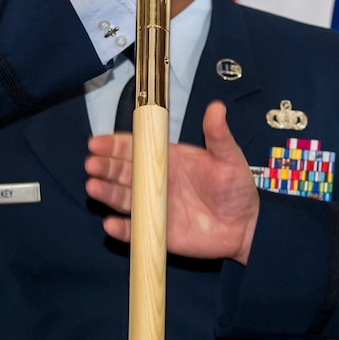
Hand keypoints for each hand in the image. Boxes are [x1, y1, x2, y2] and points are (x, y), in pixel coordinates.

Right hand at [88, 101, 260, 263]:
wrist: (247, 226)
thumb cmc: (237, 189)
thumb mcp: (228, 158)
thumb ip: (218, 135)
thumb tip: (216, 107)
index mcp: (167, 159)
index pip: (135, 148)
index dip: (114, 145)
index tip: (97, 142)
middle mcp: (156, 181)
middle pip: (122, 172)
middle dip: (104, 167)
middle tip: (91, 164)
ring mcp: (154, 207)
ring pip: (123, 198)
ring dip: (107, 193)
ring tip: (93, 187)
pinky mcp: (157, 232)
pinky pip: (134, 231)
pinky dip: (121, 229)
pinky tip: (111, 224)